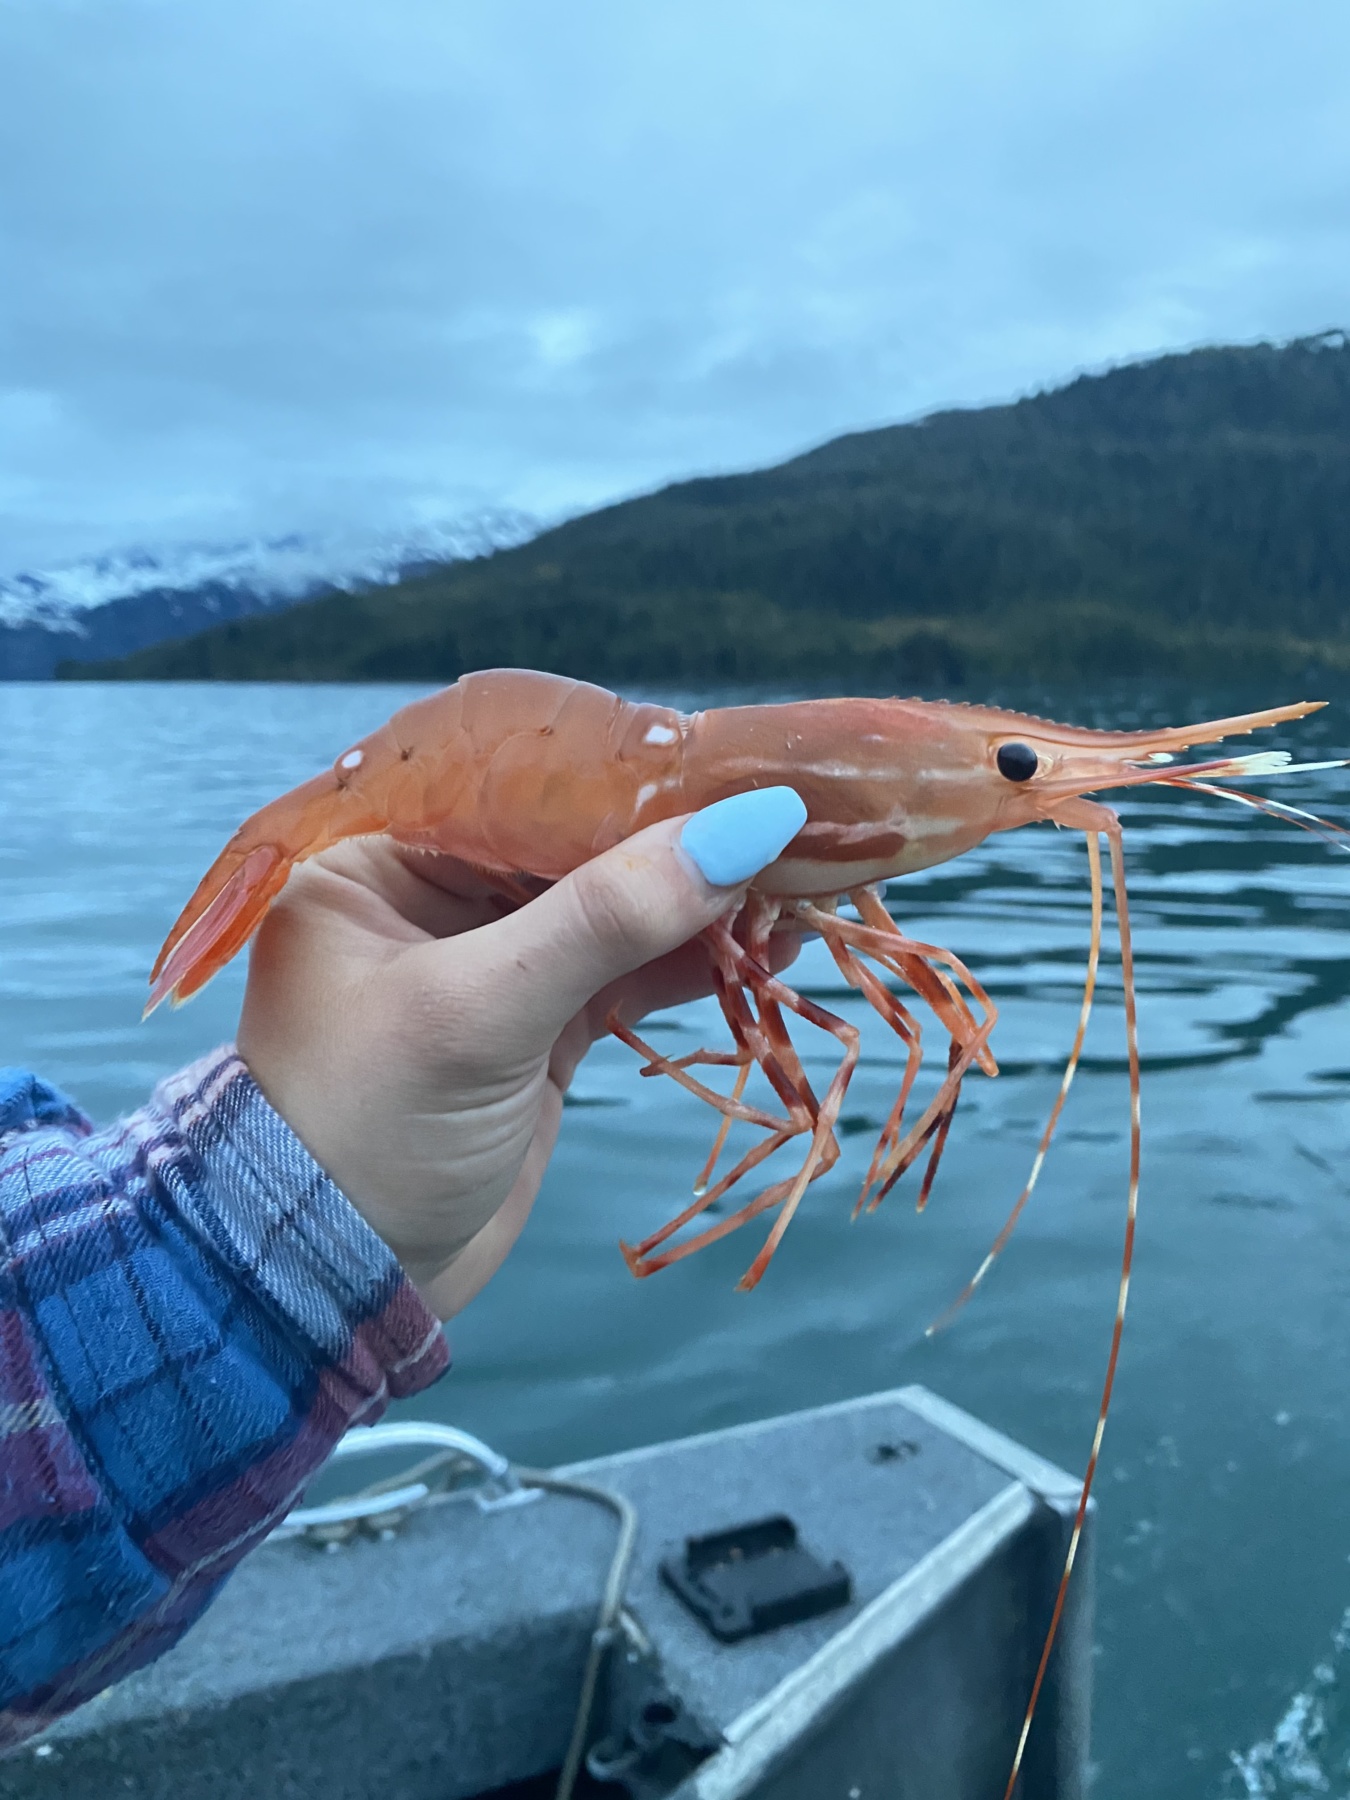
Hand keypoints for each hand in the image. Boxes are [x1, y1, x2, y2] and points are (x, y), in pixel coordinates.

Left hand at [236, 801, 802, 1318]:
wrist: (339, 1283)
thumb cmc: (370, 1128)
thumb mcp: (480, 1009)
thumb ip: (606, 917)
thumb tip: (743, 827)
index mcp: (380, 859)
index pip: (517, 789)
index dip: (624, 776)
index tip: (727, 762)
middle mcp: (432, 897)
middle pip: (576, 846)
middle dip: (676, 841)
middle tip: (784, 821)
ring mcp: (491, 967)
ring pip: (612, 912)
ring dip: (699, 904)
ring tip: (799, 881)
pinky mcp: (535, 1030)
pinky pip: (624, 975)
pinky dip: (690, 964)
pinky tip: (767, 946)